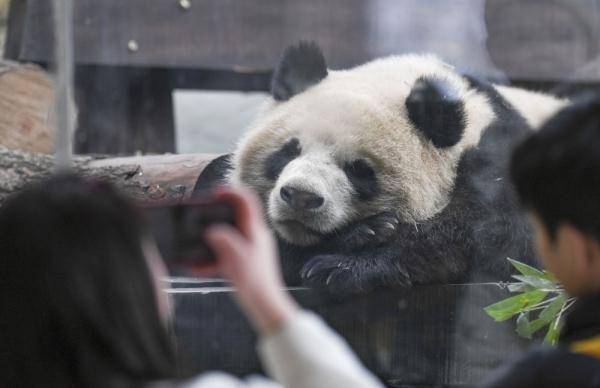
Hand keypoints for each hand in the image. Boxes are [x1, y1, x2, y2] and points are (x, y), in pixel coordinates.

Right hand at [204, 186, 297, 334]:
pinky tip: (196, 269)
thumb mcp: (235, 256)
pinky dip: (211, 260)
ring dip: (209, 243)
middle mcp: (255, 237)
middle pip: (234, 218)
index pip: (247, 200)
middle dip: (215, 217)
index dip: (231, 192)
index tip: (214, 192)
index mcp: (256, 230)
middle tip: (199, 217)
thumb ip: (222, 239)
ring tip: (193, 250)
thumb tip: (211, 231)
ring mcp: (250, 250)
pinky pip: (224, 256)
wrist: (265, 306)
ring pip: (227, 238)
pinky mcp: (245, 264)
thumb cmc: (255, 282)